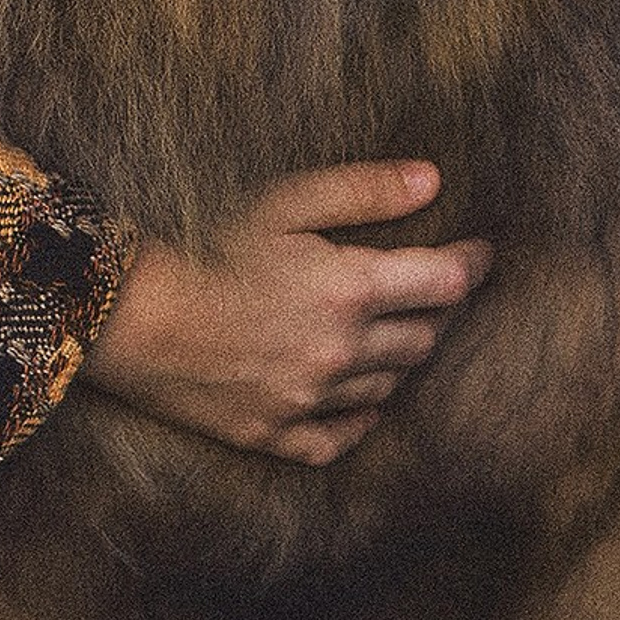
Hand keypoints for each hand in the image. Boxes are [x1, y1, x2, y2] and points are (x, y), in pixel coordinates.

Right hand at [79, 160, 491, 466]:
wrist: (135, 316)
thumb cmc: (207, 243)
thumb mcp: (284, 201)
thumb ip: (362, 192)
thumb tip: (434, 181)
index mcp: (351, 291)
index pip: (444, 283)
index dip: (472, 265)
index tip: (484, 253)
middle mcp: (344, 354)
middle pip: (423, 338)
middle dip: (436, 310)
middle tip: (434, 289)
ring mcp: (312, 401)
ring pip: (388, 387)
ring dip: (399, 357)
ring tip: (392, 331)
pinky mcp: (277, 435)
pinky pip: (342, 438)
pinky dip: (360, 417)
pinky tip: (357, 397)